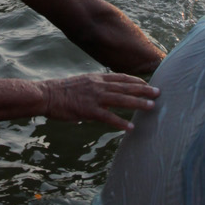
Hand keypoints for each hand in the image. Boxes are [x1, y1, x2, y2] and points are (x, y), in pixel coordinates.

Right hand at [41, 73, 158, 129]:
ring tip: (152, 107)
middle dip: (144, 89)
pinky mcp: (89, 110)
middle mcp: (98, 85)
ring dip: (138, 103)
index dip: (135, 80)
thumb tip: (101, 96)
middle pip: (126, 86)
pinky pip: (108, 117)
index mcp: (96, 78)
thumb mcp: (80, 83)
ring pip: (122, 99)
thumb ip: (93, 88)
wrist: (46, 95)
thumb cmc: (60, 91)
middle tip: (158, 92)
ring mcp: (94, 97)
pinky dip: (121, 122)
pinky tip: (130, 127)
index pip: (121, 77)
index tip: (147, 83)